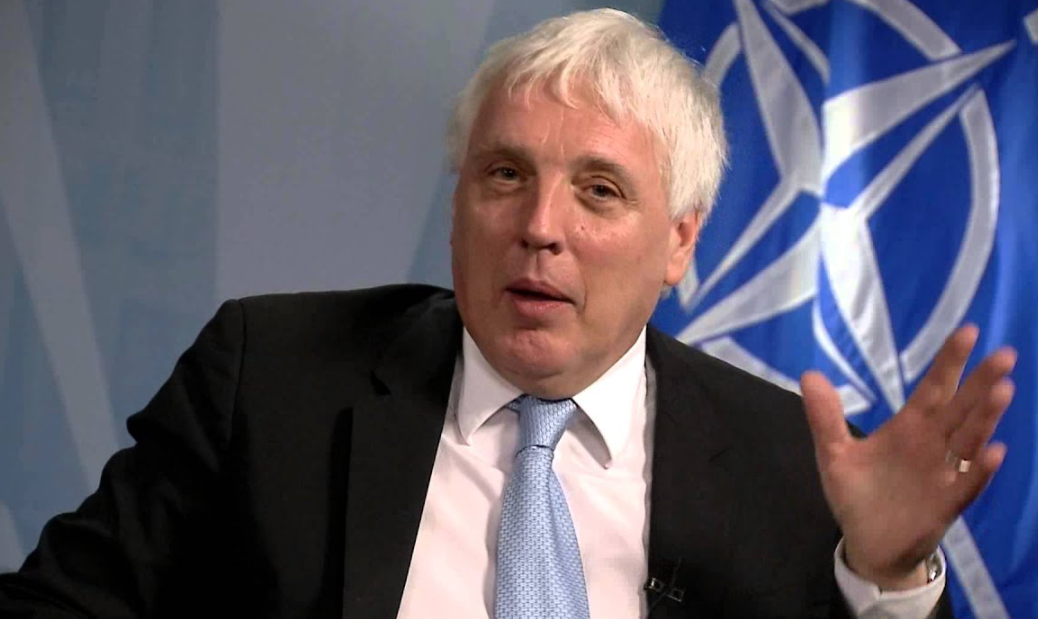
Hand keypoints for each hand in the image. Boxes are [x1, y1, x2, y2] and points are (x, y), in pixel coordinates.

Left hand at [800, 325, 1015, 589]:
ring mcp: (943, 473)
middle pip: (960, 408)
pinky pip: (967, 485)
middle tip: (1004, 354)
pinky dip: (980, 470)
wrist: (867, 544)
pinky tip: (994, 453)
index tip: (969, 331)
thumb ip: (825, 417)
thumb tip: (810, 374)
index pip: (933, 388)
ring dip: (986, 417)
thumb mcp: (834, 454)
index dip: (950, 362)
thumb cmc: (857, 495)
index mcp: (908, 428)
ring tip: (1003, 390)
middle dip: (980, 382)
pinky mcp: (945, 504)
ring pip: (970, 440)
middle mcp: (932, 445)